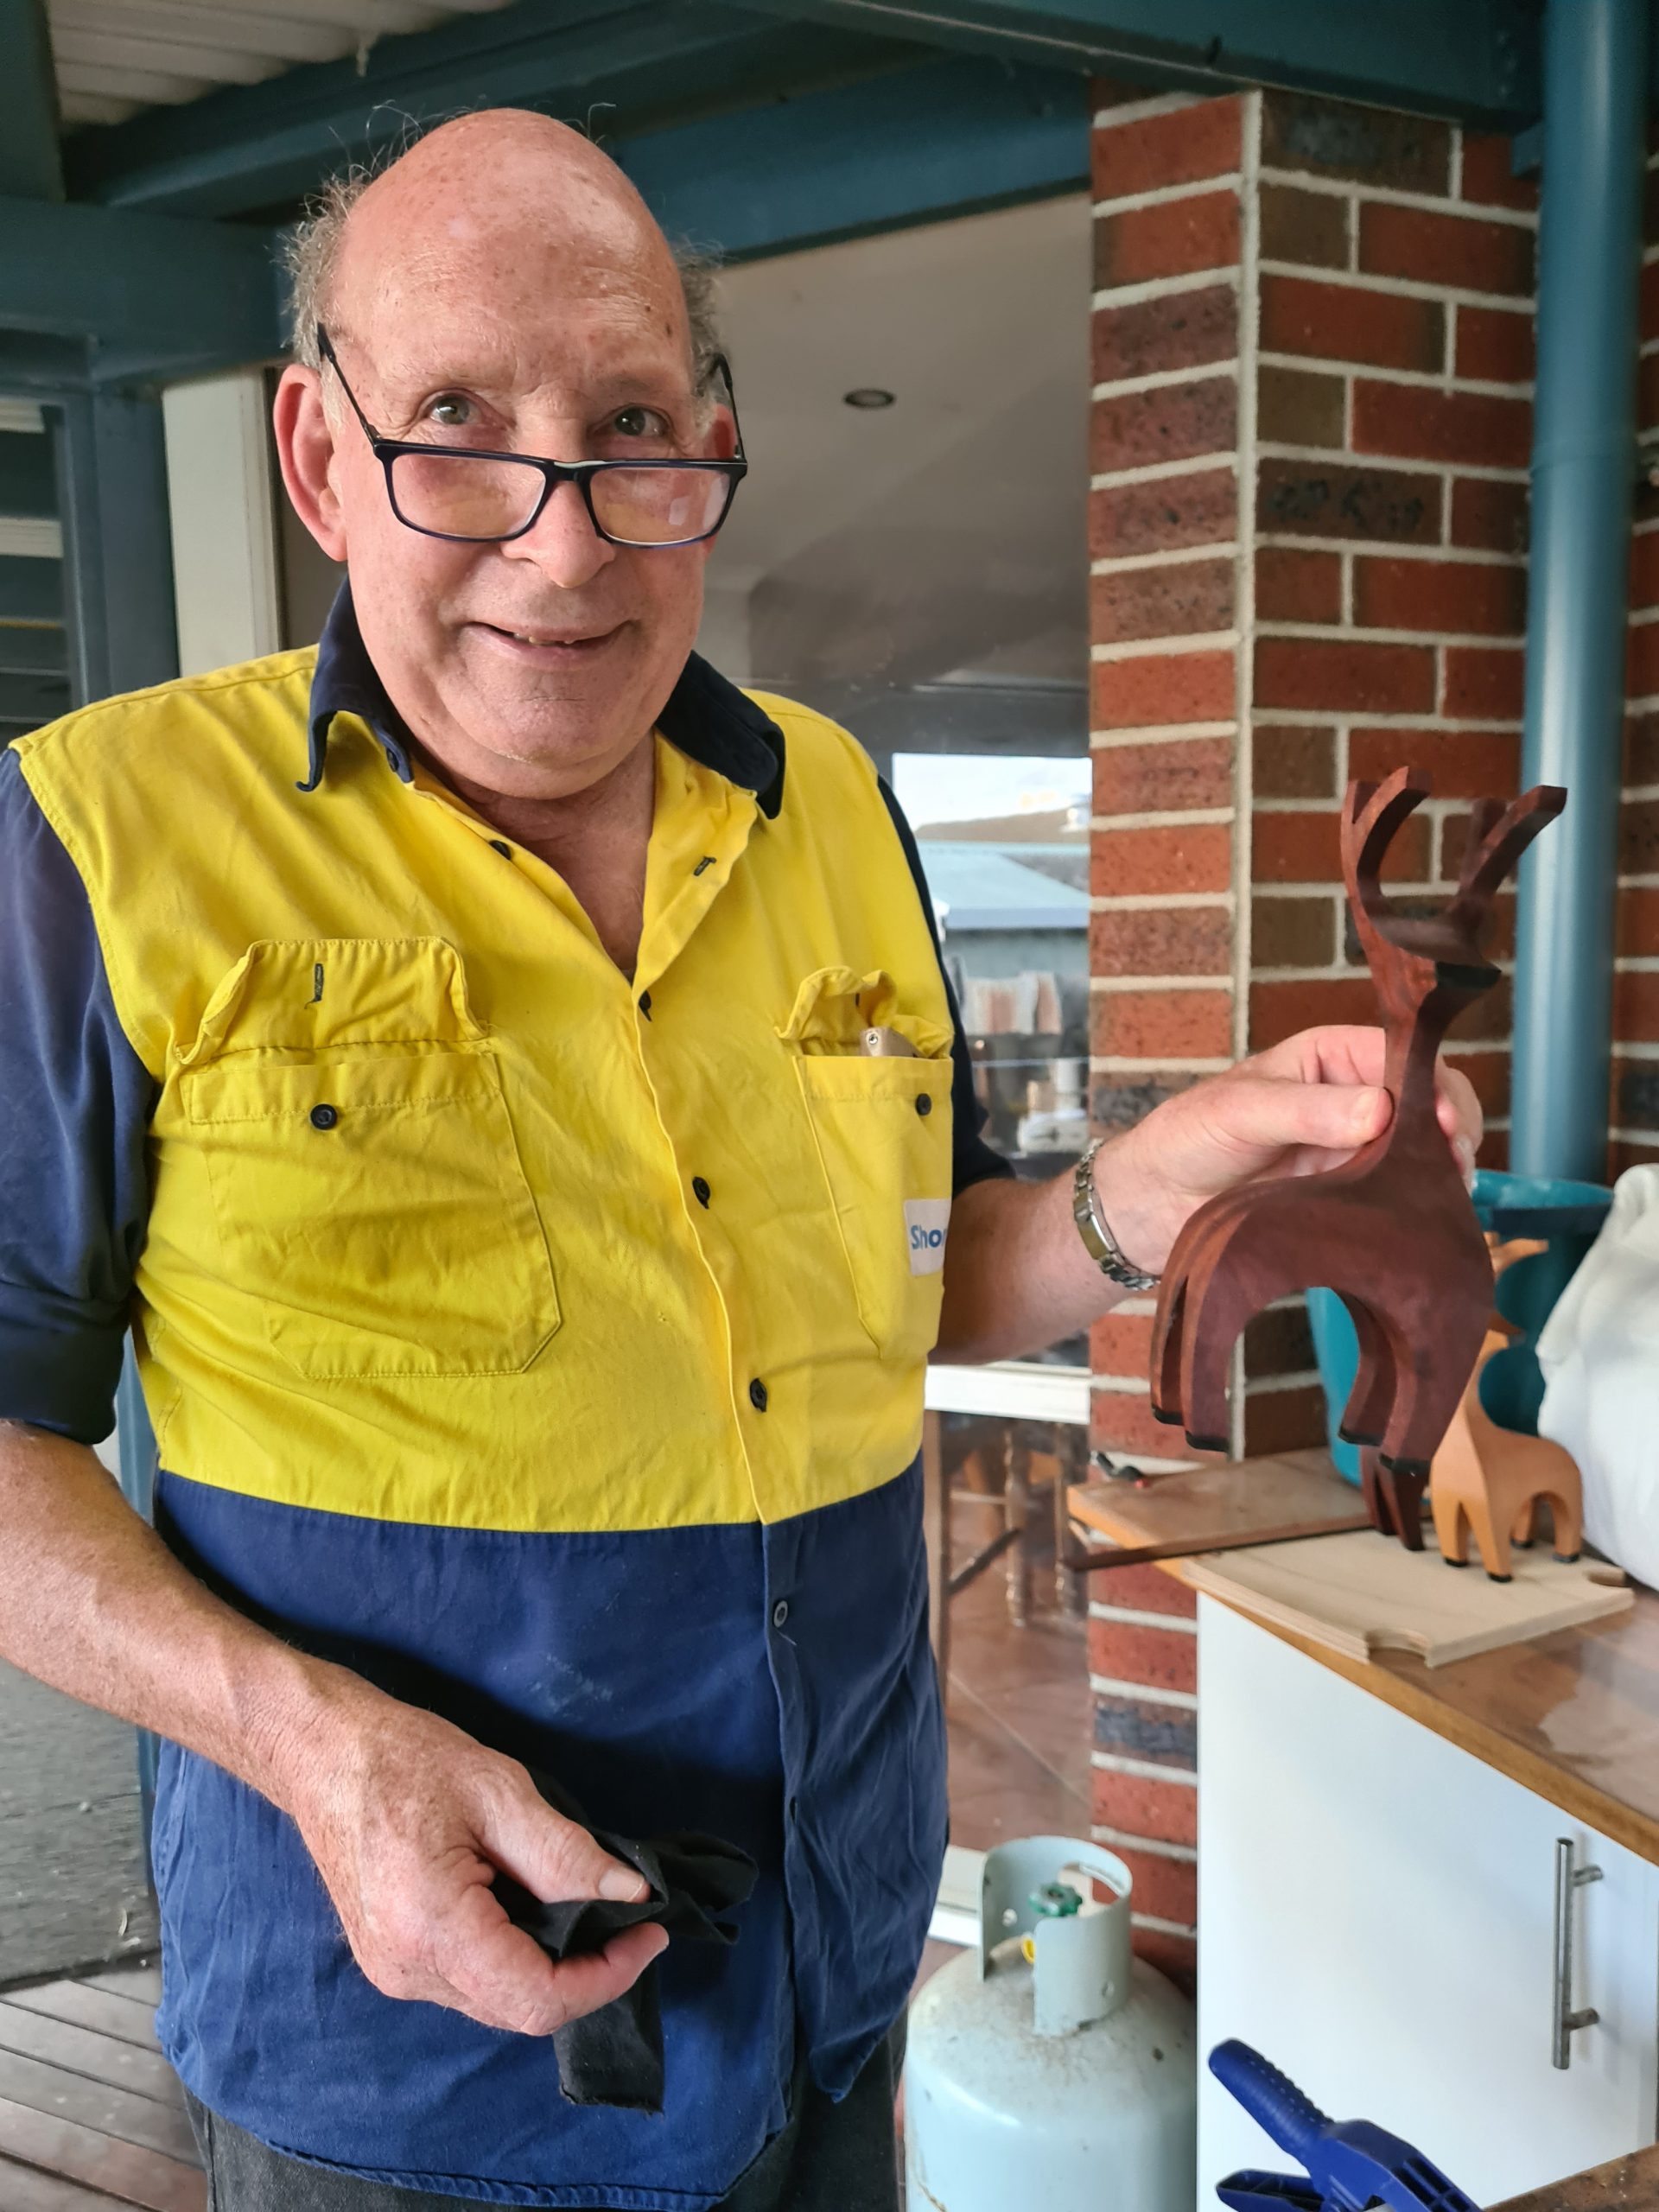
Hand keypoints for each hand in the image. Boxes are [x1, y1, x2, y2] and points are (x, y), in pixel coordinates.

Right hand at [277, 1681, 665, 2035]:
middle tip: (627, 1917)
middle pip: (520, 2009)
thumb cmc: (405, 1759)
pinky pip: (470, 1982)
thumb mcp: (499, 1792)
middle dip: (586, 1972)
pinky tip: (531, 1906)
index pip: (536, 1998)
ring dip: (551, 1965)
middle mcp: (408, 1971)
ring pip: (497, 2001)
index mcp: (432, 1929)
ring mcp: (394, 1973)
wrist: (322, 1754)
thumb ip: (566, 1855)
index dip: (606, 1976)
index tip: (649, 1932)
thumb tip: (632, 1896)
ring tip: (582, 1904)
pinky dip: (515, 1956)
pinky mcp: (391, 1962)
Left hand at [1102, 1025, 1481, 1275]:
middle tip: (1454, 1168)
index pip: (1401, 1055)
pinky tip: (1422, 1221)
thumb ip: (1306, 1110)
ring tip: (1443, 1197)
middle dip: (1450, 1130)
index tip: (1443, 1122)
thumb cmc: (1187, 1137)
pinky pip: (1395, 1196)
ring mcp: (1354, 1149)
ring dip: (1438, 1172)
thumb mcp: (1240, 1111)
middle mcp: (1351, 1097)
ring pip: (1418, 1153)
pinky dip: (1415, 1205)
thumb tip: (1379, 1111)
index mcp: (1329, 1056)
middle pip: (1426, 1104)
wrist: (1153, 1204)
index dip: (1432, 1084)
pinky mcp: (1348, 1197)